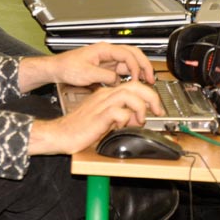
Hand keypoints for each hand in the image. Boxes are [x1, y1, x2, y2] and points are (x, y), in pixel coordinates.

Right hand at [28, 81, 163, 154]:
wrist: (61, 134)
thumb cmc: (79, 128)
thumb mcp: (105, 120)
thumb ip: (119, 116)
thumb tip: (134, 119)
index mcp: (106, 95)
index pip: (133, 86)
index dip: (148, 95)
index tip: (156, 107)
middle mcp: (105, 96)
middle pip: (134, 86)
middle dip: (151, 97)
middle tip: (158, 110)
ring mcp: (101, 104)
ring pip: (129, 94)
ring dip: (140, 107)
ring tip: (140, 119)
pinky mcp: (99, 115)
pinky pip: (119, 111)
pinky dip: (126, 118)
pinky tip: (123, 126)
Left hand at [46, 42, 156, 87]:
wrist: (57, 69)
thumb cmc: (67, 67)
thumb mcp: (86, 73)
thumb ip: (104, 77)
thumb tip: (117, 81)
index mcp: (104, 50)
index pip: (127, 54)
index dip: (135, 67)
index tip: (137, 79)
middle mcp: (107, 52)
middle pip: (133, 54)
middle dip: (144, 65)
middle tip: (151, 77)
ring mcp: (107, 59)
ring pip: (129, 61)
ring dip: (139, 70)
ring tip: (147, 80)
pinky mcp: (105, 66)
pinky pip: (122, 69)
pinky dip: (130, 74)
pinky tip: (133, 83)